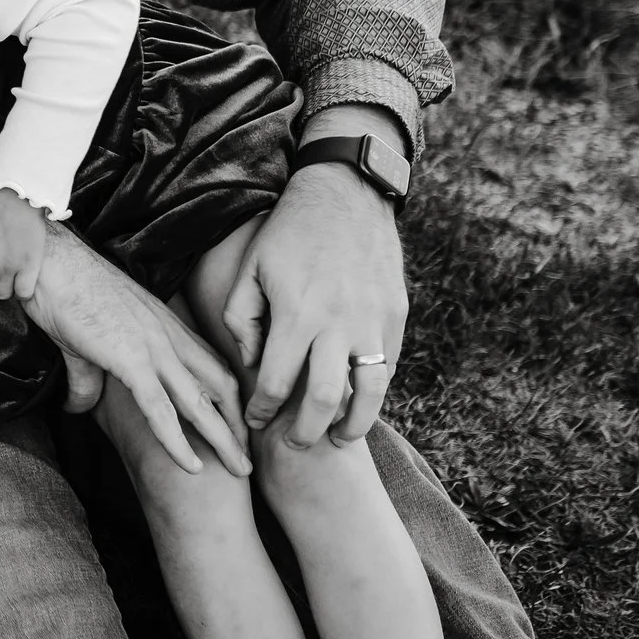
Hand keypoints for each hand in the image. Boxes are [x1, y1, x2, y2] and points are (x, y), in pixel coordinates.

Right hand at [25, 225, 250, 476]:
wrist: (49, 264)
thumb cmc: (65, 290)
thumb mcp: (85, 340)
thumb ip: (89, 377)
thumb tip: (78, 407)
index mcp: (165, 325)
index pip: (212, 364)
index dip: (230, 398)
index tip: (237, 426)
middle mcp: (168, 336)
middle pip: (220, 386)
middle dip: (238, 423)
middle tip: (250, 457)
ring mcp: (152, 348)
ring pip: (200, 402)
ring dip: (223, 439)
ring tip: (240, 470)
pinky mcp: (129, 359)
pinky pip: (160, 409)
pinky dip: (178, 441)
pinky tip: (192, 466)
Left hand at [231, 128, 407, 446]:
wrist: (346, 194)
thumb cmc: (288, 233)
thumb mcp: (250, 270)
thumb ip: (242, 319)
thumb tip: (253, 365)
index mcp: (296, 313)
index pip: (277, 381)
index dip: (262, 409)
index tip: (255, 421)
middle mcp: (338, 323)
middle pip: (325, 399)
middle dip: (306, 431)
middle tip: (294, 444)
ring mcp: (374, 321)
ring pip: (370, 392)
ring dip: (354, 423)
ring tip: (338, 438)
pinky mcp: (396, 316)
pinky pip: (389, 366)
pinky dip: (374, 391)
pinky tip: (358, 402)